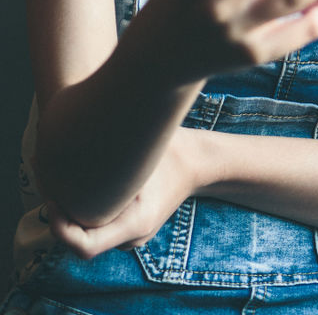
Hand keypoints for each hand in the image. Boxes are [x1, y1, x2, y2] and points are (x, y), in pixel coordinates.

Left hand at [45, 127, 200, 256]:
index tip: (52, 196)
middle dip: (58, 212)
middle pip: (81, 238)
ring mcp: (130, 235)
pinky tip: (75, 179)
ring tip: (55, 173)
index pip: (85, 247)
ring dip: (69, 208)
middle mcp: (131, 237)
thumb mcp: (145, 151)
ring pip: (87, 230)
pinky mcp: (128, 225)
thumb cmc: (172, 151)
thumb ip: (113, 157)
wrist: (198, 161)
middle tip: (44, 175)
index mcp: (135, 224)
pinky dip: (83, 206)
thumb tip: (77, 144)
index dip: (60, 228)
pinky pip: (97, 224)